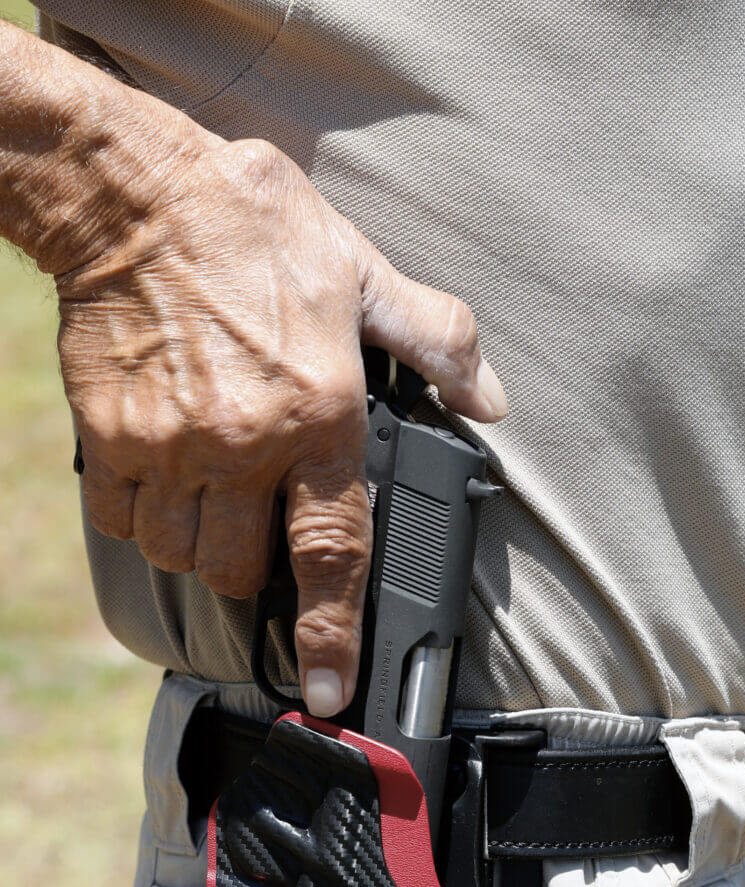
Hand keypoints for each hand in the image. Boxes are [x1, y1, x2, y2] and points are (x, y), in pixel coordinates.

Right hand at [54, 123, 506, 714]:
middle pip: (243, 573)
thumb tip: (491, 399)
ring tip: (211, 499)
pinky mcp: (111, 438)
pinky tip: (159, 478)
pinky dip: (141, 517)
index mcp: (319, 415)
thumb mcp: (363, 272)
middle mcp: (245, 446)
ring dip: (199, 547)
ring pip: (181, 556)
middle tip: (259, 531)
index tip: (326, 692)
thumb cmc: (253, 227)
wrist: (133, 194)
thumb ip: (436, 341)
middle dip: (255, 574)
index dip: (331, 636)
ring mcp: (172, 448)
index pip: (332, 554)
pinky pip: (123, 522)